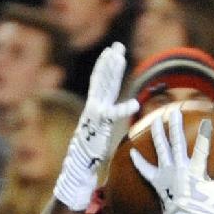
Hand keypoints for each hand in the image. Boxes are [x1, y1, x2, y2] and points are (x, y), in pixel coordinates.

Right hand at [53, 42, 138, 211]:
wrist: (79, 167)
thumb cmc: (92, 153)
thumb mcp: (103, 131)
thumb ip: (108, 120)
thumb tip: (113, 116)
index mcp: (97, 107)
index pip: (103, 82)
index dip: (107, 66)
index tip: (113, 51)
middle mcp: (94, 107)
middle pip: (103, 79)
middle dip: (110, 62)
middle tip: (117, 46)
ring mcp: (95, 115)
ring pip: (104, 89)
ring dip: (112, 73)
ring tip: (119, 58)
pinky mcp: (99, 128)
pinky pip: (112, 117)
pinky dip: (123, 111)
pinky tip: (134, 104)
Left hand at [131, 108, 213, 213]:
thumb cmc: (207, 209)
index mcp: (195, 170)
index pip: (202, 147)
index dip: (205, 134)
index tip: (207, 120)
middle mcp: (179, 168)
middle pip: (176, 142)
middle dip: (175, 126)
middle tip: (173, 112)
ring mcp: (166, 175)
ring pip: (161, 150)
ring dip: (157, 135)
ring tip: (154, 122)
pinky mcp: (158, 184)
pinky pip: (146, 171)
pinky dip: (139, 162)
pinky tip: (132, 151)